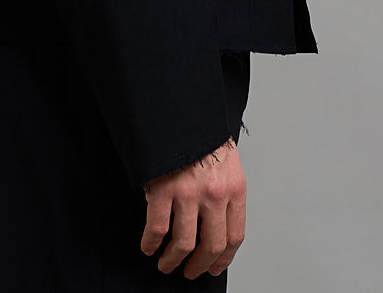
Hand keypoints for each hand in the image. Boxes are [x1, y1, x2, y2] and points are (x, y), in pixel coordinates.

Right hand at [140, 136, 245, 279]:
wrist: (182, 111)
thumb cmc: (202, 134)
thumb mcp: (226, 160)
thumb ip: (224, 189)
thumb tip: (214, 220)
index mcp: (234, 187)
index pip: (234, 235)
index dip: (223, 258)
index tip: (214, 266)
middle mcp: (214, 194)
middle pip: (211, 245)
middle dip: (199, 265)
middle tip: (190, 271)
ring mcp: (188, 193)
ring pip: (183, 243)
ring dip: (173, 259)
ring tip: (166, 263)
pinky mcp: (163, 189)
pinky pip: (156, 228)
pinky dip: (150, 243)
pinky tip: (148, 246)